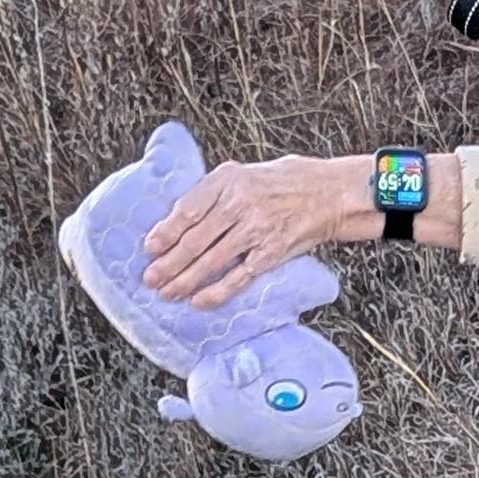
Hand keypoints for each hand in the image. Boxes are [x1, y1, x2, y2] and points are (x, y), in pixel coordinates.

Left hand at [142, 157, 351, 308]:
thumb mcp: (243, 175)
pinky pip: (237, 278)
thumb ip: (212, 195)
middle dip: (169, 263)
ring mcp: (256, 229)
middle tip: (150, 279)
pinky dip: (215, 293)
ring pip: (211, 261)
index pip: (188, 209)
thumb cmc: (280, 184)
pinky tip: (198, 302)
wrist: (328, 192)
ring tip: (167, 292)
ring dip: (185, 281)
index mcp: (228, 179)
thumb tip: (174, 223)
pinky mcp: (270, 253)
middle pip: (195, 239)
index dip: (166, 231)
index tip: (150, 247)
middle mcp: (241, 202)